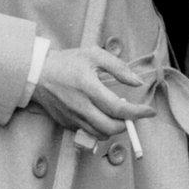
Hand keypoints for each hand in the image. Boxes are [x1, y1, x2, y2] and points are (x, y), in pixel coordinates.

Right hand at [31, 46, 155, 139]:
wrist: (37, 74)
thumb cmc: (67, 62)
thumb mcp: (93, 55)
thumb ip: (118, 67)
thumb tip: (137, 81)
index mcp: (89, 88)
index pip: (118, 109)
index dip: (137, 113)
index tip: (150, 111)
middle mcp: (81, 107)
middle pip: (111, 127)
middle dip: (127, 124)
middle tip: (133, 113)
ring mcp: (73, 118)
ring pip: (101, 134)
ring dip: (114, 128)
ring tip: (118, 114)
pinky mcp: (67, 124)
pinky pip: (89, 132)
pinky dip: (100, 128)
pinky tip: (102, 116)